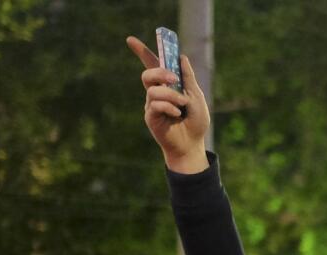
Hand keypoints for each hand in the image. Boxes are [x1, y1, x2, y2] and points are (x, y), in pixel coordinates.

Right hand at [126, 36, 210, 173]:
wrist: (193, 144)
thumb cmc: (195, 121)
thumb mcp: (196, 96)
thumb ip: (188, 78)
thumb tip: (181, 57)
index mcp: (168, 86)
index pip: (153, 66)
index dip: (142, 52)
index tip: (130, 39)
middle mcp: (157, 93)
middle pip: (147, 74)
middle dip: (160, 72)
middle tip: (174, 78)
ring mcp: (152, 105)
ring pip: (154, 90)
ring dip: (172, 95)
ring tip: (183, 105)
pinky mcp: (150, 117)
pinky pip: (156, 104)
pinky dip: (169, 106)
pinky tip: (177, 114)